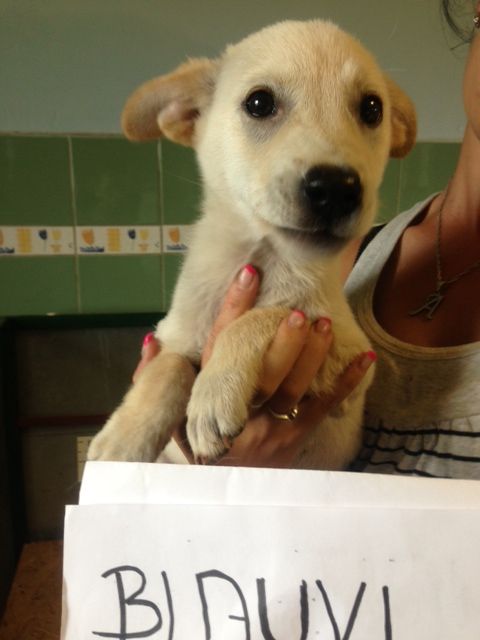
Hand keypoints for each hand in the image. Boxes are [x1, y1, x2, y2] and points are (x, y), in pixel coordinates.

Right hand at [133, 264, 374, 467]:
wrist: (223, 497)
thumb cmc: (197, 448)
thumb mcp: (170, 416)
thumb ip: (158, 380)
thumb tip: (152, 340)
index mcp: (209, 402)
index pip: (221, 350)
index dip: (234, 310)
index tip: (248, 274)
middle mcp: (242, 415)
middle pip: (264, 374)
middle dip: (282, 343)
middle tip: (297, 313)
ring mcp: (272, 428)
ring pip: (294, 388)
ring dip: (311, 355)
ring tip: (323, 324)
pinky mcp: (296, 436)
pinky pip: (323, 407)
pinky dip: (345, 383)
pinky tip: (364, 357)